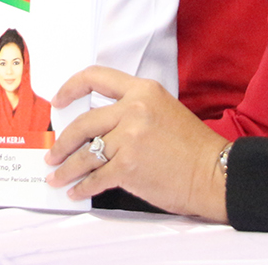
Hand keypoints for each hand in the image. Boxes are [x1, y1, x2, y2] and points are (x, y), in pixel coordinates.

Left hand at [44, 66, 227, 221]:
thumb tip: (99, 125)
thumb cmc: (193, 147)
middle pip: (83, 123)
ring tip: (56, 176)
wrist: (214, 173)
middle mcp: (134, 110)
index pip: (96, 77)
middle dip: (62, 141)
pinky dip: (82, 186)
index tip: (58, 101)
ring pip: (84, 153)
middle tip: (53, 152)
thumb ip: (132, 110)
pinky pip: (95, 177)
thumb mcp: (163, 110)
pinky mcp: (128, 167)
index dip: (71, 88)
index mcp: (143, 90)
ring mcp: (129, 139)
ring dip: (66, 168)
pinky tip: (76, 191)